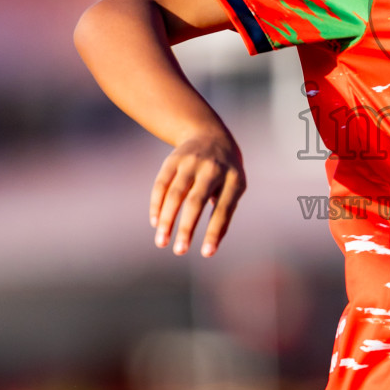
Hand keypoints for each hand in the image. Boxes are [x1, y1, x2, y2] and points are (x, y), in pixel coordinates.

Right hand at [149, 126, 246, 256]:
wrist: (210, 135)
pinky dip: (157, 205)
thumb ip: (224, 212)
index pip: (223, 210)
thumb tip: (210, 247)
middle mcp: (213, 169)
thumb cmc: (225, 173)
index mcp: (234, 179)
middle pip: (195, 202)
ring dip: (167, 221)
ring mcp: (192, 162)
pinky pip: (161, 184)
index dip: (214, 232)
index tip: (206, 254)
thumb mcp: (234, 187)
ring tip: (161, 242)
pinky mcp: (173, 159)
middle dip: (186, 229)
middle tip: (179, 252)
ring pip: (175, 194)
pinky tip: (156, 223)